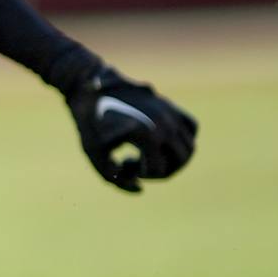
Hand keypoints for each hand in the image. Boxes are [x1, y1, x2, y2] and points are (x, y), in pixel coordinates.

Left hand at [64, 67, 197, 192]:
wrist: (86, 87)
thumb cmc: (87, 122)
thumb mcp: (94, 154)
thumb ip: (116, 178)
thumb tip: (140, 189)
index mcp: (146, 133)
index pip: (159, 170)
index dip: (139, 174)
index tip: (122, 165)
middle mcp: (163, 122)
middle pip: (180, 161)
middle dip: (161, 170)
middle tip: (138, 164)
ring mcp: (169, 111)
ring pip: (189, 146)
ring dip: (173, 158)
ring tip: (147, 154)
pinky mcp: (168, 104)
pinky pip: (191, 127)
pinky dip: (183, 139)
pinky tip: (161, 141)